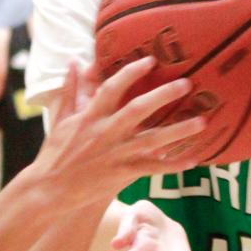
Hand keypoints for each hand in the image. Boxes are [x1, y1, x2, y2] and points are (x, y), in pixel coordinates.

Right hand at [33, 61, 207, 211]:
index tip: (150, 61)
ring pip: (152, 140)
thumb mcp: (60, 118)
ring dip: (178, 130)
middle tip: (187, 84)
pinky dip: (171, 165)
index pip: (112, 88)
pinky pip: (151, 169)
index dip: (131, 73)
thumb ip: (71, 89)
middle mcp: (105, 132)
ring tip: (202, 122)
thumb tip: (75, 61)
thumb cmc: (54, 153)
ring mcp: (115, 154)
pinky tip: (192, 161)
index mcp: (89, 116)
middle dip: (163, 95)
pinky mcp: (120, 174)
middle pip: (138, 109)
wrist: (48, 189)